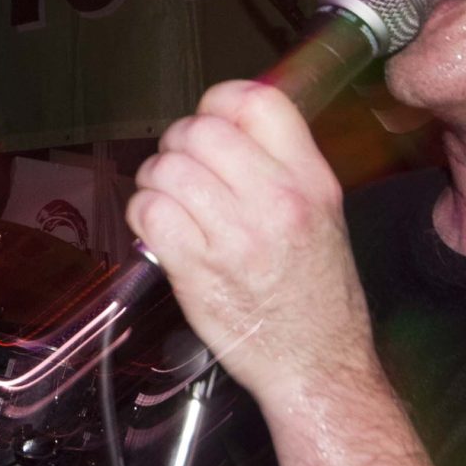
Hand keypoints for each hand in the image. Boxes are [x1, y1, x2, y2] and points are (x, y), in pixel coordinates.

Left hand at [124, 80, 378, 409]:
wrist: (316, 364)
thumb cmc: (317, 294)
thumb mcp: (323, 213)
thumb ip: (282, 164)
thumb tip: (228, 119)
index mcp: (310, 180)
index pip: (256, 101)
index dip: (219, 102)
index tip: (210, 121)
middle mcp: (275, 201)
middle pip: (199, 130)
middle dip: (179, 144)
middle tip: (182, 168)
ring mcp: (234, 236)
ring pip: (166, 169)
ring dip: (157, 181)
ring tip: (171, 200)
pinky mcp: (195, 269)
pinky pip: (148, 211)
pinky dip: (143, 214)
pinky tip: (160, 228)